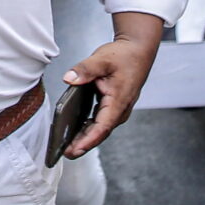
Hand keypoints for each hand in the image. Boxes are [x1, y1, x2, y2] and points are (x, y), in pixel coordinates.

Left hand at [59, 13, 161, 157]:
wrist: (138, 51)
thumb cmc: (124, 56)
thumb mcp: (102, 59)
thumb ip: (84, 70)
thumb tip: (68, 78)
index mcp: (118, 101)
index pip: (102, 127)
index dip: (88, 140)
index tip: (75, 149)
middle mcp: (120, 110)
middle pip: (100, 133)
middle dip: (83, 145)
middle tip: (65, 153)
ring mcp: (118, 110)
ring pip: (100, 129)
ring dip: (85, 139)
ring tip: (67, 146)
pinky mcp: (114, 107)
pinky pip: (101, 123)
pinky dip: (89, 129)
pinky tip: (76, 132)